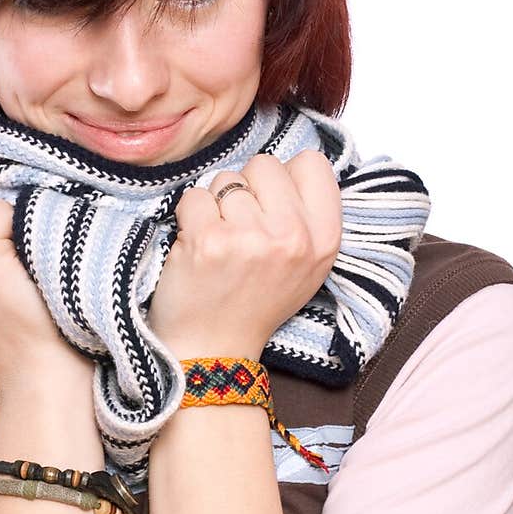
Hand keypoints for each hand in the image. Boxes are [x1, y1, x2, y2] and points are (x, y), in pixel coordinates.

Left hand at [145, 152, 342, 361]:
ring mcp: (250, 238)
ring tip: (220, 243)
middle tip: (240, 228)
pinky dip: (188, 218)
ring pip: (226, 179)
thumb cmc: (255, 303)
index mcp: (324, 240)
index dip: (284, 177)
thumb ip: (308, 217)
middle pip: (265, 164)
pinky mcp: (209, 240)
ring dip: (216, 205)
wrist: (213, 349)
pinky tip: (197, 247)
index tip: (271, 204)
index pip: (312, 163)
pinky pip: (194, 196)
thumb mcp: (307, 267)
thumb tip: (291, 167)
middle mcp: (293, 237)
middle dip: (246, 188)